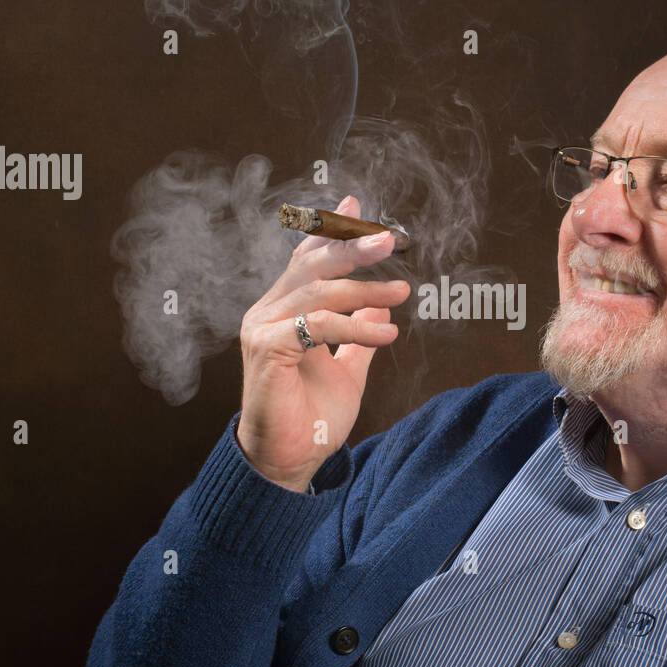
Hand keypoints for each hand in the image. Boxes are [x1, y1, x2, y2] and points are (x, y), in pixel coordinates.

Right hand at [235, 195, 409, 491]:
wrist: (290, 460)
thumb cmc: (312, 419)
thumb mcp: (347, 370)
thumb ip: (359, 336)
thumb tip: (382, 308)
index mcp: (283, 310)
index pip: (307, 260)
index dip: (330, 232)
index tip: (355, 206)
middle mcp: (268, 312)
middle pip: (312, 265)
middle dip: (351, 246)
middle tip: (390, 239)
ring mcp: (263, 328)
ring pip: (319, 293)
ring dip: (366, 291)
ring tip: (402, 294)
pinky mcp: (268, 348)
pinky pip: (318, 326)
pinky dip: (355, 328)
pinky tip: (386, 337)